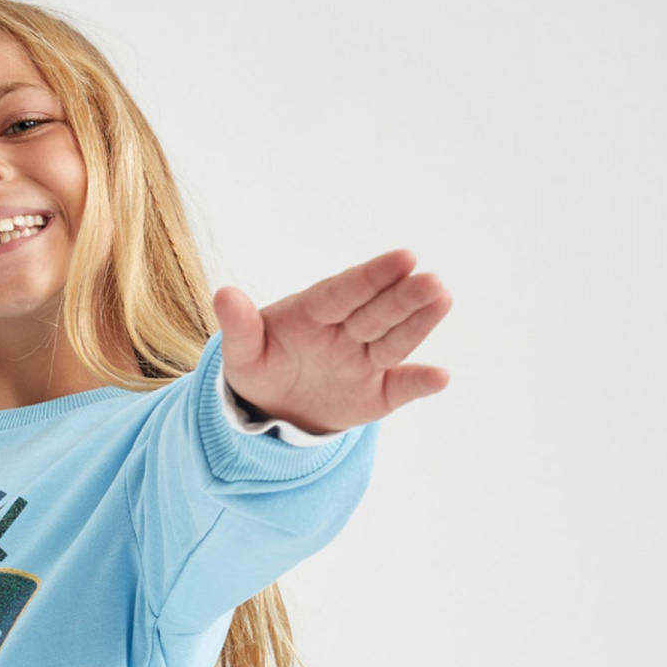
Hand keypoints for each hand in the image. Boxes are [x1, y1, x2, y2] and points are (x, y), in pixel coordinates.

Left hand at [213, 249, 451, 436]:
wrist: (273, 409)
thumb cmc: (259, 367)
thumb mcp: (242, 353)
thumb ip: (239, 327)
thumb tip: (224, 294)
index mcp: (314, 312)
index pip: (345, 292)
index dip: (372, 277)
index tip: (404, 257)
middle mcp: (347, 330)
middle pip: (378, 311)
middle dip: (405, 296)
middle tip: (433, 280)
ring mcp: (364, 360)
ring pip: (394, 340)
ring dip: (420, 323)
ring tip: (443, 300)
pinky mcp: (378, 392)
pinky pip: (401, 386)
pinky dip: (420, 383)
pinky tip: (441, 377)